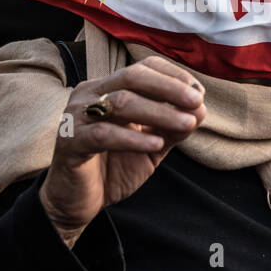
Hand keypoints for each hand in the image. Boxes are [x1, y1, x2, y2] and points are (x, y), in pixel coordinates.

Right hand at [40, 57, 205, 245]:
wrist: (77, 202)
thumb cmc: (113, 167)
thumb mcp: (151, 146)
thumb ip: (172, 128)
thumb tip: (200, 109)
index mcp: (108, 88)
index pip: (144, 68)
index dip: (173, 77)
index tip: (199, 94)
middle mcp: (89, 94)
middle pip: (132, 77)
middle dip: (168, 88)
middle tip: (196, 102)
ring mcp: (77, 116)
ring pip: (121, 103)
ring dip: (158, 112)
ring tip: (186, 124)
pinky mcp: (70, 142)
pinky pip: (104, 134)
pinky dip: (133, 138)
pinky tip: (155, 144)